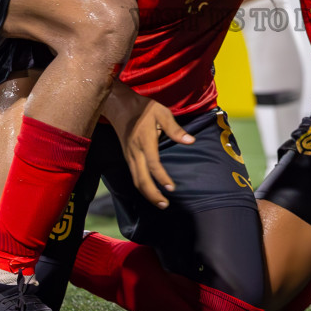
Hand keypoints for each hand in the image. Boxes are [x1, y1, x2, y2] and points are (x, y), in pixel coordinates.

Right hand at [101, 83, 194, 208]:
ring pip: (135, 180)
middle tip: (165, 205)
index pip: (153, 164)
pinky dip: (141, 186)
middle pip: (141, 179)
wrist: (119, 105)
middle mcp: (135, 152)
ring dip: (147, 193)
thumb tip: (191, 141)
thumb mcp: (162, 113)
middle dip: (152, 195)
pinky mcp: (127, 156)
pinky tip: (150, 191)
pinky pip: (133, 175)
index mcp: (145, 141)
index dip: (162, 178)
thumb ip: (175, 129)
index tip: (172, 188)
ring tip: (160, 202)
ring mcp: (129, 155)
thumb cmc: (144, 108)